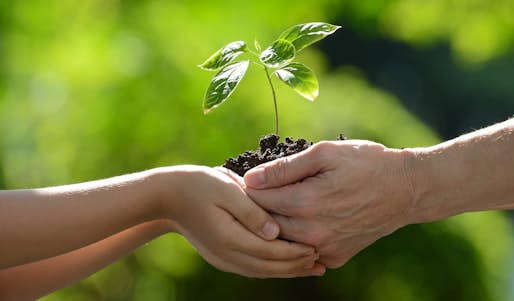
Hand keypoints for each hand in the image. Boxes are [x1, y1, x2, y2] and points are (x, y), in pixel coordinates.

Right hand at [155, 165, 324, 277]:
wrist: (168, 197)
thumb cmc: (198, 185)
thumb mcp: (226, 189)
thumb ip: (252, 211)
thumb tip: (275, 232)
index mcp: (229, 238)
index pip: (270, 251)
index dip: (295, 252)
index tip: (317, 247)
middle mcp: (227, 255)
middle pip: (269, 267)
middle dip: (296, 266)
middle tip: (322, 262)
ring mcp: (223, 259)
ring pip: (262, 271)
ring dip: (287, 271)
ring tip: (312, 267)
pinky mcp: (222, 257)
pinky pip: (253, 268)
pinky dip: (273, 268)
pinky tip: (287, 264)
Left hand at [243, 141, 416, 267]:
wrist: (406, 190)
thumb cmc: (367, 164)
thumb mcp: (326, 154)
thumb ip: (286, 168)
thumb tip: (251, 178)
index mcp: (306, 203)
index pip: (257, 200)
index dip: (246, 187)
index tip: (239, 177)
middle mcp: (312, 232)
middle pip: (265, 224)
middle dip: (255, 207)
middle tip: (252, 191)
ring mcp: (325, 249)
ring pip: (282, 241)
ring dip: (273, 225)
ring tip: (273, 204)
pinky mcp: (335, 257)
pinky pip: (304, 252)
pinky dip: (297, 239)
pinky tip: (299, 220)